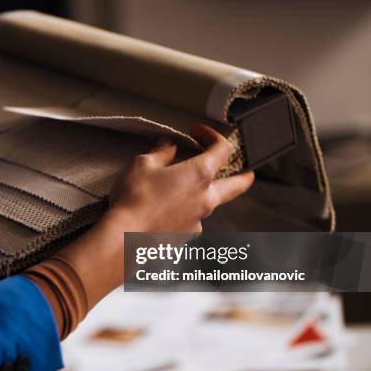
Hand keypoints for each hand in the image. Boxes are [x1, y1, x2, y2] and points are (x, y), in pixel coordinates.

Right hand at [107, 124, 254, 232]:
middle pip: (237, 185)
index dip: (212, 135)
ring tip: (178, 189)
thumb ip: (161, 153)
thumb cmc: (133, 198)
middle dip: (244, 175)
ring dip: (202, 194)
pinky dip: (182, 213)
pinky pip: (190, 221)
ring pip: (209, 204)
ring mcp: (198, 222)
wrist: (123, 238)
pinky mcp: (185, 238)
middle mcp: (206, 199)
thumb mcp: (142, 164)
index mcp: (199, 175)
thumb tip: (168, 146)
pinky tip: (162, 212)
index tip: (196, 132)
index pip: (222, 149)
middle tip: (247, 171)